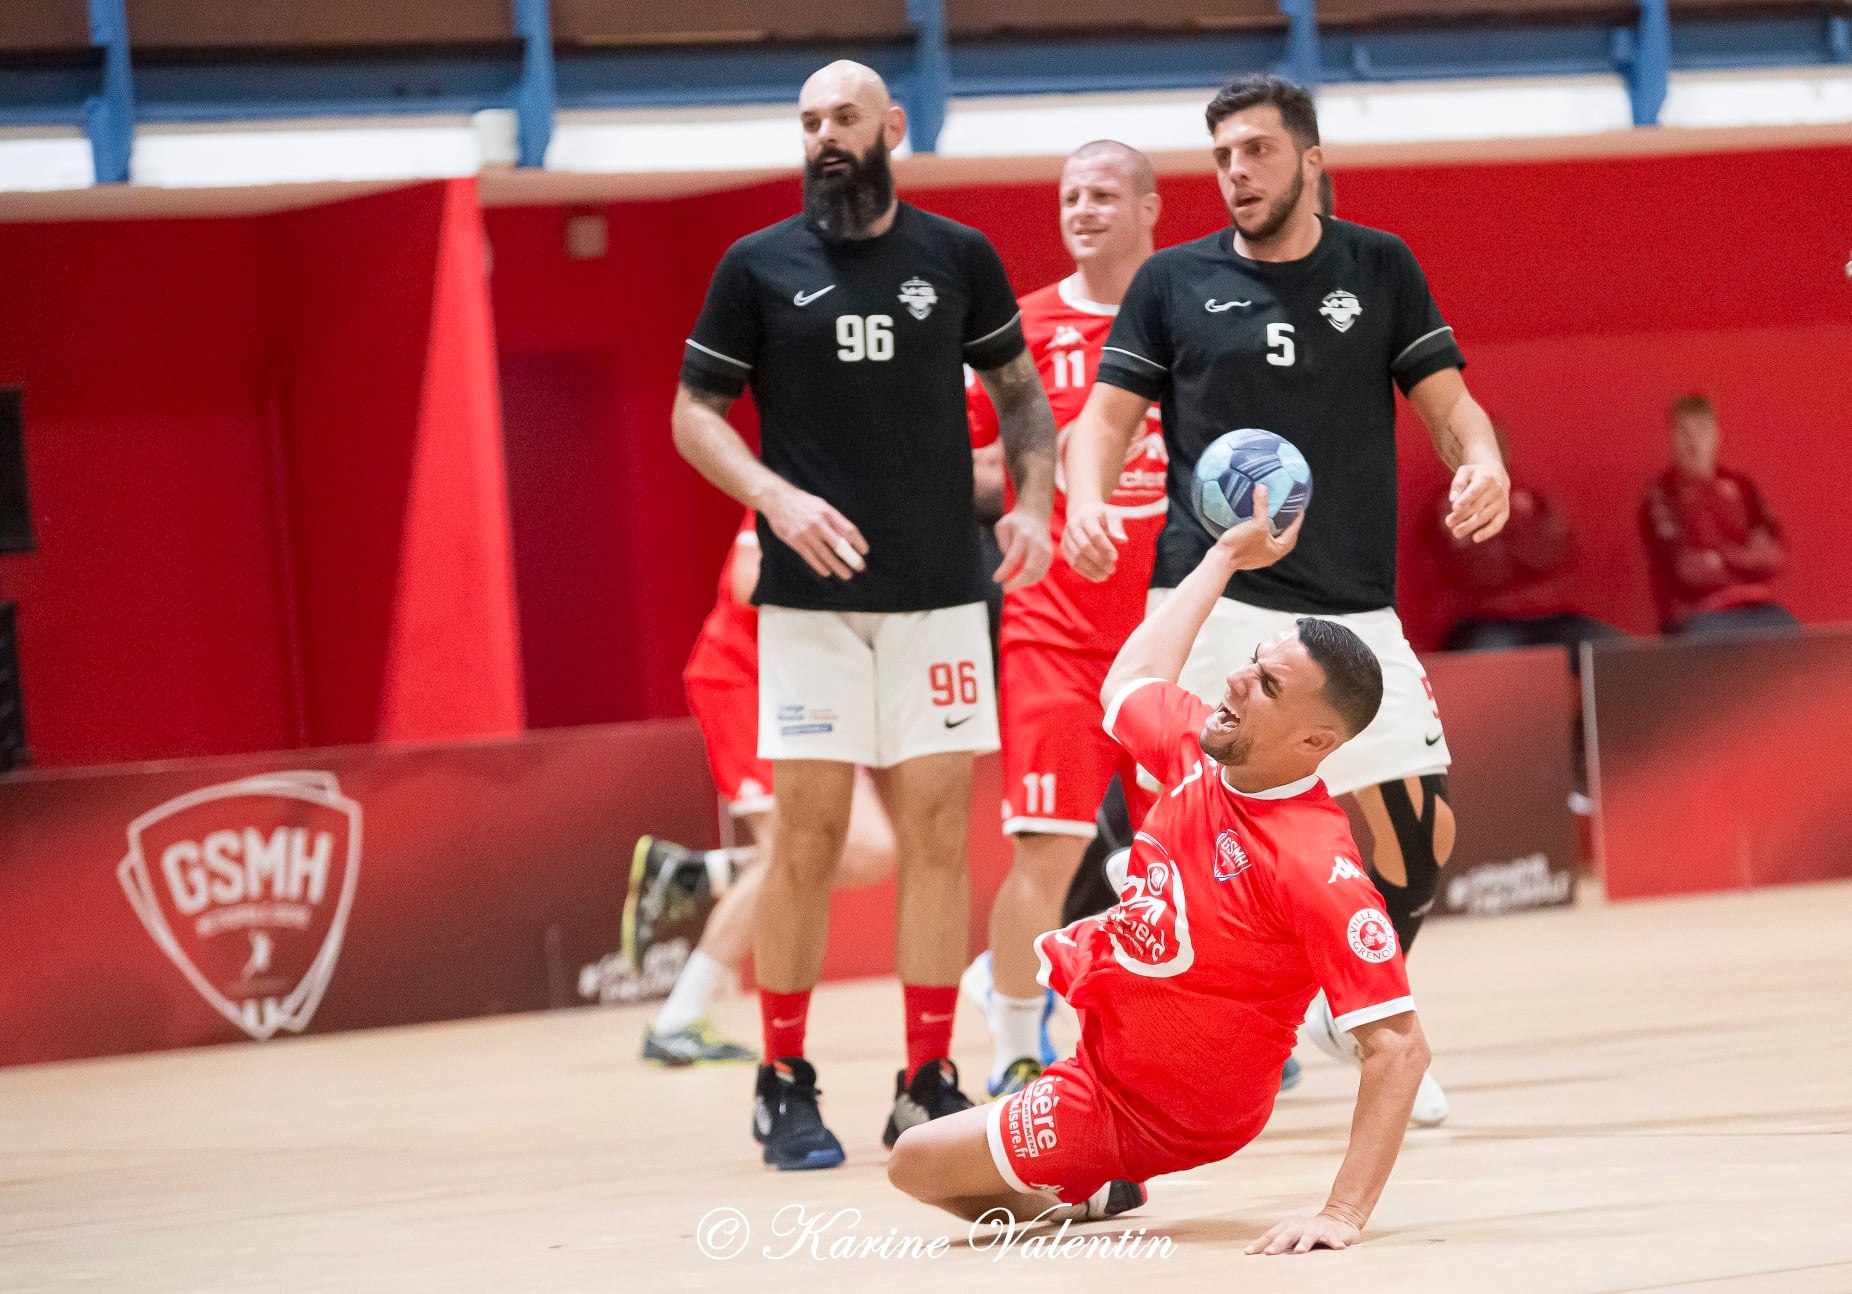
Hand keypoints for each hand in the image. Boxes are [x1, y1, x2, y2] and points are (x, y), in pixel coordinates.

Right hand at [760, 484, 867, 579]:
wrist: (777, 500)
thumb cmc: (803, 503)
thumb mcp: (821, 504)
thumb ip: (834, 519)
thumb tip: (848, 536)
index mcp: (827, 512)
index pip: (848, 530)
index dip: (858, 542)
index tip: (864, 551)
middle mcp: (818, 523)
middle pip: (840, 545)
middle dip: (852, 558)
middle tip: (860, 567)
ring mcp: (806, 534)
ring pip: (826, 555)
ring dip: (838, 567)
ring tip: (847, 575)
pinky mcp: (795, 541)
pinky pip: (811, 558)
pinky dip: (820, 566)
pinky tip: (827, 572)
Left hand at [992, 507, 1053, 592]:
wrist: (1035, 514)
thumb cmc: (1015, 521)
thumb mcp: (1002, 526)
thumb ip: (1002, 543)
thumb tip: (1007, 564)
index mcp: (1023, 536)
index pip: (1013, 558)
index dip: (1004, 571)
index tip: (996, 580)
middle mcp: (1037, 544)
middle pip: (1030, 569)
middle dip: (1017, 583)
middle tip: (1005, 588)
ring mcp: (1046, 551)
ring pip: (1038, 574)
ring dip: (1024, 583)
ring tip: (1012, 584)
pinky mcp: (1049, 556)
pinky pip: (1042, 573)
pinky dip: (1031, 580)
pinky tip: (1022, 579)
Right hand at [1061, 500, 1125, 582]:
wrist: (1082, 511)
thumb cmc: (1102, 516)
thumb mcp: (1112, 516)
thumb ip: (1117, 528)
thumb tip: (1123, 540)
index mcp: (1086, 517)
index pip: (1095, 535)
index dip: (1105, 547)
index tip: (1116, 558)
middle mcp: (1073, 526)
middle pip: (1084, 547)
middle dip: (1099, 561)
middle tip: (1112, 570)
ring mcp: (1066, 537)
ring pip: (1077, 557)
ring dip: (1092, 569)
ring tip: (1105, 576)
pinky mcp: (1064, 547)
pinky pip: (1073, 563)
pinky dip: (1085, 572)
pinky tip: (1096, 577)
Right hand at [1212, 485, 1302, 571]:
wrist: (1221, 560)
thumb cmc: (1242, 544)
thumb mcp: (1255, 523)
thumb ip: (1261, 505)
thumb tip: (1262, 487)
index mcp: (1278, 550)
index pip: (1293, 532)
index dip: (1297, 519)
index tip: (1300, 508)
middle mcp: (1271, 556)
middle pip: (1285, 539)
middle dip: (1288, 527)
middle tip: (1289, 514)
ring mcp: (1259, 557)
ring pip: (1272, 541)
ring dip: (1275, 530)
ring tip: (1274, 518)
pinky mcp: (1248, 556)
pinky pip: (1260, 542)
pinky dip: (1262, 533)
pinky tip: (1255, 525)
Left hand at [1245, 1211, 1361, 1255]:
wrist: (1337, 1220)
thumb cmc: (1307, 1232)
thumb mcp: (1292, 1236)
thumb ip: (1279, 1244)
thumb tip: (1257, 1255)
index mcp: (1288, 1226)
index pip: (1271, 1235)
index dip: (1260, 1244)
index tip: (1248, 1253)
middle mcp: (1300, 1225)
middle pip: (1287, 1234)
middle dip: (1278, 1243)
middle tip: (1269, 1253)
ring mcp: (1316, 1228)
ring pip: (1309, 1235)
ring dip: (1304, 1243)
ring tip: (1299, 1251)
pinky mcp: (1332, 1233)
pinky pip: (1334, 1238)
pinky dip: (1335, 1242)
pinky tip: (1339, 1247)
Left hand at [1446, 462, 1510, 542]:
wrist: (1496, 475)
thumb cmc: (1474, 475)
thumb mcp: (1464, 472)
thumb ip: (1458, 483)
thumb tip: (1453, 499)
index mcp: (1486, 479)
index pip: (1475, 491)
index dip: (1465, 500)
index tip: (1454, 509)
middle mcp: (1497, 491)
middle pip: (1478, 506)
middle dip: (1462, 516)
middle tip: (1448, 522)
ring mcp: (1502, 502)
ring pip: (1485, 517)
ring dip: (1470, 526)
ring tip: (1455, 532)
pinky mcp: (1504, 513)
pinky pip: (1497, 525)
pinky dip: (1487, 532)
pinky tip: (1475, 538)